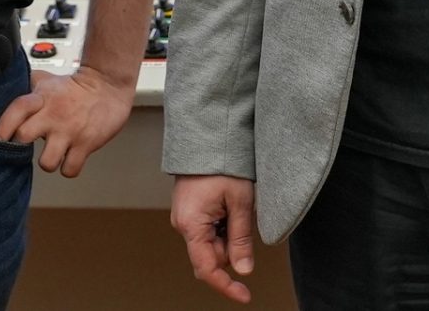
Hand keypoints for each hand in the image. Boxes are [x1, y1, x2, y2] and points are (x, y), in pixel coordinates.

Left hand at [0, 63, 133, 176]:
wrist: (108, 84)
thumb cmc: (74, 86)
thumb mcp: (46, 81)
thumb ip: (26, 88)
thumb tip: (3, 90)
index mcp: (41, 98)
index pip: (16, 110)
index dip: (3, 127)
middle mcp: (52, 115)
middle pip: (24, 137)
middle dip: (21, 147)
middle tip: (25, 148)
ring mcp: (69, 131)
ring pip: (47, 163)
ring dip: (48, 162)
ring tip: (53, 154)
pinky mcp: (86, 143)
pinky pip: (69, 170)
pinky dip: (68, 168)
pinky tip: (70, 158)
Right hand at [171, 174, 255, 303]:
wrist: (208, 135)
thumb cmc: (222, 163)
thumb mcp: (240, 202)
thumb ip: (241, 239)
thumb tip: (243, 269)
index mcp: (191, 225)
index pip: (208, 269)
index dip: (227, 285)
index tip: (245, 295)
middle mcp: (182, 224)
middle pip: (211, 255)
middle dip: (232, 248)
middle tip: (245, 220)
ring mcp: (184, 216)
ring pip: (211, 242)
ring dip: (229, 233)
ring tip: (238, 205)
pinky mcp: (189, 209)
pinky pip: (207, 228)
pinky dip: (223, 224)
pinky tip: (230, 204)